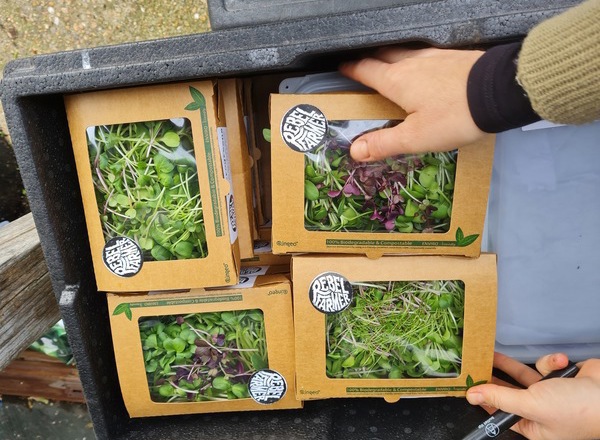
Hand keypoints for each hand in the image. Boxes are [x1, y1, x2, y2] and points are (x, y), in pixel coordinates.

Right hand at [339, 47, 486, 160]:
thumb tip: (356, 150)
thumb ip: (384, 143)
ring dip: (392, 57)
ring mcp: (434, 56)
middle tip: (362, 67)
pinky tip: (425, 68)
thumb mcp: (415, 137)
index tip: (343, 68)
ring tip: (390, 65)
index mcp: (397, 81)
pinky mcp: (454, 57)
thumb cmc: (455, 116)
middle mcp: (412, 63)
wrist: (499, 92)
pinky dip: (416, 59)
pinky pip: (427, 54)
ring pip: (405, 52)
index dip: (351, 70)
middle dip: (370, 60)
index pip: (366, 70)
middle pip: (383, 56)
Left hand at [466, 352, 599, 439]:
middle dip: (494, 377)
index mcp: (534, 427)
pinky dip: (552, 362)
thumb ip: (501, 398)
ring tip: (493, 353)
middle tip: (474, 363)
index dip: (484, 399)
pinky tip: (561, 363)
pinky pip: (546, 366)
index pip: (500, 413)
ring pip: (523, 376)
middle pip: (509, 392)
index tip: (468, 384)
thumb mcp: (532, 404)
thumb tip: (473, 396)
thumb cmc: (578, 409)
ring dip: (514, 365)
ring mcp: (552, 394)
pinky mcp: (561, 377)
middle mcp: (541, 412)